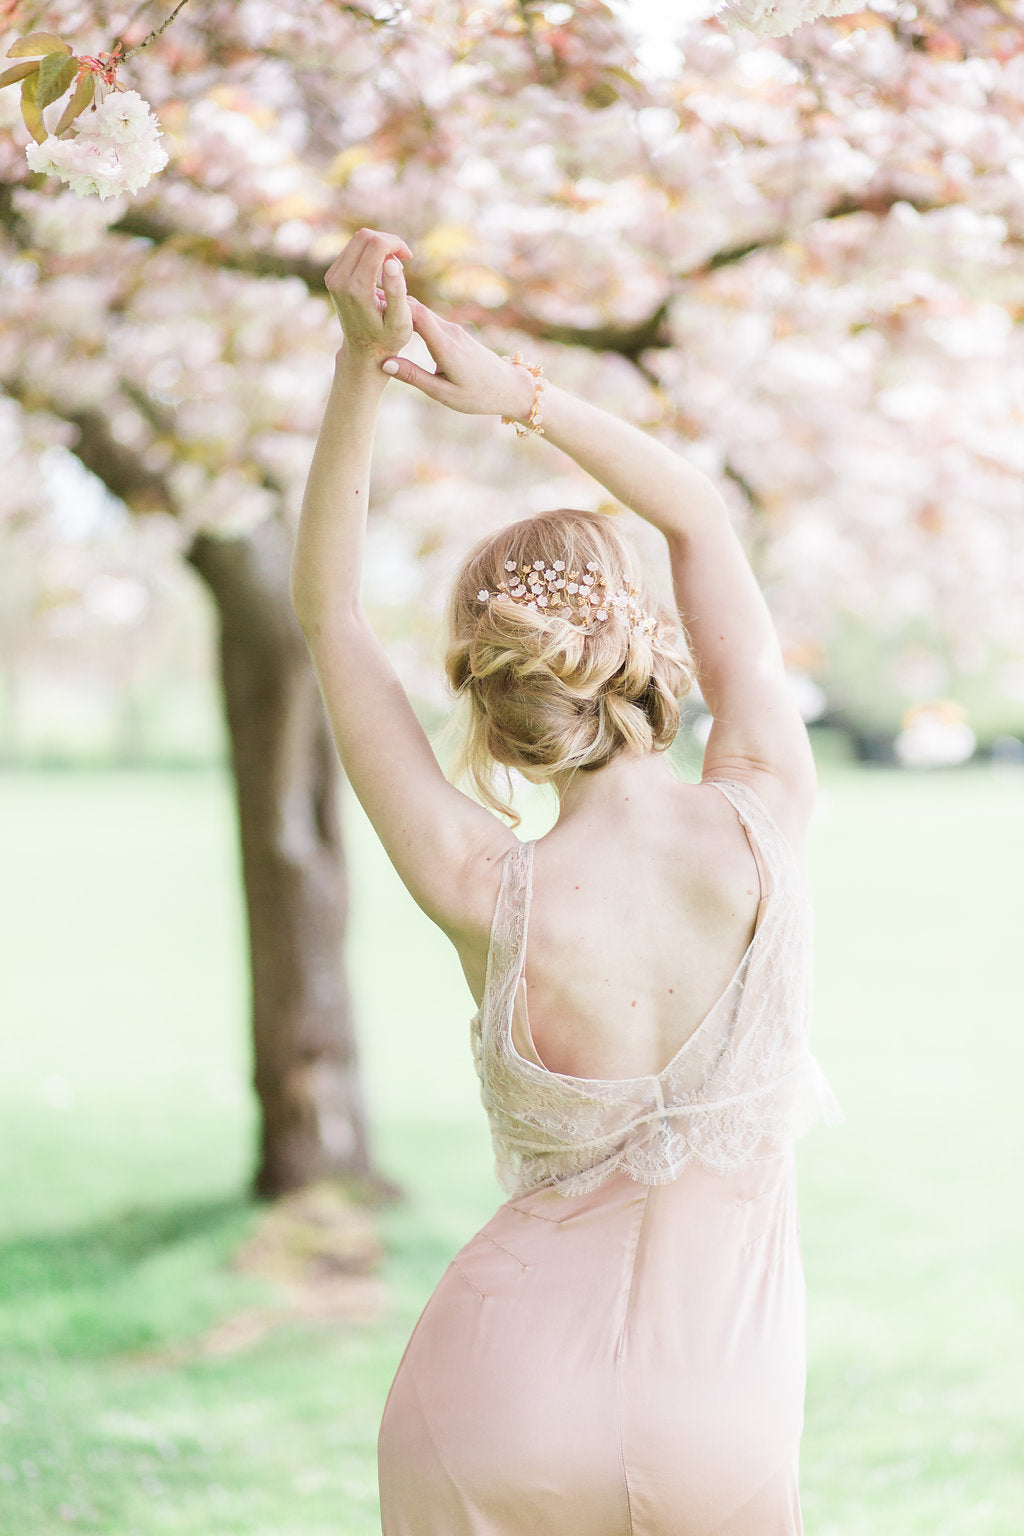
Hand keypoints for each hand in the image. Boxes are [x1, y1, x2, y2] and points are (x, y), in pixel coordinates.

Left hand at [325, 228, 413, 360]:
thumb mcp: (400, 322)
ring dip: (379, 246)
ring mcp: (332, 277)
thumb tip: (391, 261)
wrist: (363, 352)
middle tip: (403, 259)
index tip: (408, 257)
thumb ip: (397, 291)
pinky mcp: (332, 275)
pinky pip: (352, 249)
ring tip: (394, 266)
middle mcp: (339, 279)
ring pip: (358, 240)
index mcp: (357, 288)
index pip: (376, 243)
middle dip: (388, 241)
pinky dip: (370, 252)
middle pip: (365, 236)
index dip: (396, 244)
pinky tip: (381, 270)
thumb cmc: (388, 339)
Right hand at [381, 301, 536, 420]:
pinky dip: (410, 318)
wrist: (508, 387)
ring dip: (398, 311)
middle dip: (391, 305)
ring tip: (372, 312)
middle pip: (416, 309)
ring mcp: (453, 329)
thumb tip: (384, 363)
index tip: (368, 304)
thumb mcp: (444, 394)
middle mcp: (450, 332)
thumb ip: (414, 377)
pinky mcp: (454, 332)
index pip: (416, 316)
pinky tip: (394, 322)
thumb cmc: (478, 396)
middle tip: (361, 305)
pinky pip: (428, 319)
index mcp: (447, 347)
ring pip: (421, 313)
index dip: (393, 306)